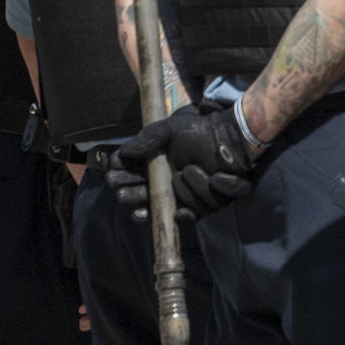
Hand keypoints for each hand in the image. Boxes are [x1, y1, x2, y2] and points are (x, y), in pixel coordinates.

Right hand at [111, 101, 256, 223]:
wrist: (231, 139)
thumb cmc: (200, 132)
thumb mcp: (169, 129)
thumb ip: (147, 139)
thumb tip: (122, 153)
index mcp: (157, 167)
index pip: (133, 177)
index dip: (122, 179)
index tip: (114, 176)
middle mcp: (168, 185)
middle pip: (143, 198)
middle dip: (131, 196)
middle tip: (122, 195)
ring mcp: (186, 197)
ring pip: (171, 204)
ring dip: (181, 189)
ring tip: (188, 170)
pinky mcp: (204, 206)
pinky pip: (194, 214)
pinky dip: (190, 210)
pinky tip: (185, 207)